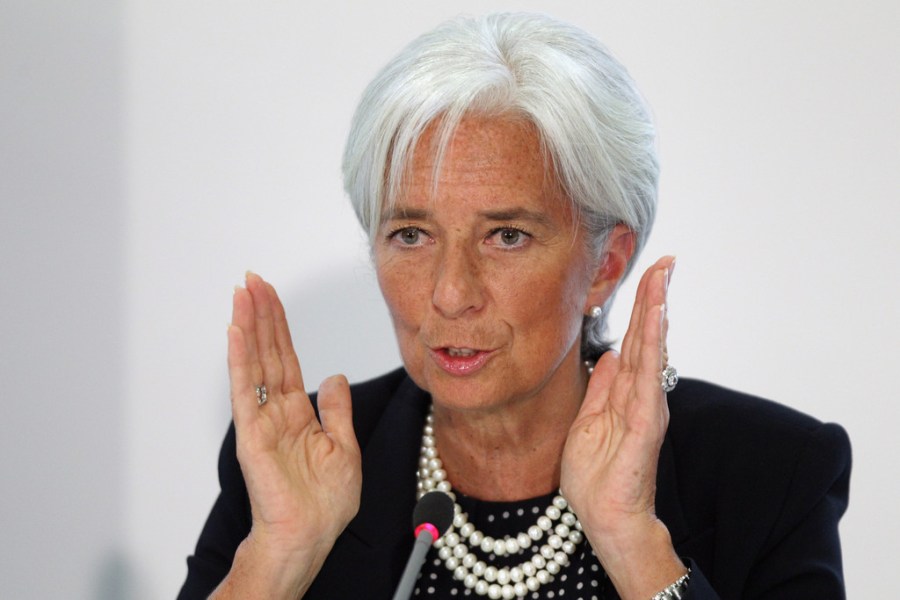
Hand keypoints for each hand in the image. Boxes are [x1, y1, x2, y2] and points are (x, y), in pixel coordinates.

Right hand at [221, 273, 361, 595]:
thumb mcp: (344, 446)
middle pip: (268, 353)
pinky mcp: (251, 435)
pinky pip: (245, 391)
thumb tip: (336, 376)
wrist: (310, 536)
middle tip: (252, 279)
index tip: (271, 295)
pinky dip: (239, 361)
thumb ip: (337, 409)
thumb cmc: (325, 503)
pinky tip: (236, 333)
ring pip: (254, 363)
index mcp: (299, 413)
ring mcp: (262, 421)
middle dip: (261, 315)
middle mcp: (277, 412)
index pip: (287, 358)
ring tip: (242, 293)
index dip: (280, 326)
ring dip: (248, 327)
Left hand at [560, 256, 684, 598]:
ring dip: (656, 311)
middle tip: (666, 260)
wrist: (604, 516)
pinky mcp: (645, 422)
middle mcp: (642, 394)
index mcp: (627, 392)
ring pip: (653, 349)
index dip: (643, 307)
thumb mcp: (589, 420)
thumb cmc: (597, 475)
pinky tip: (656, 319)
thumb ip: (601, 387)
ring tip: (662, 277)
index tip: (652, 272)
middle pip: (650, 336)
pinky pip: (649, 376)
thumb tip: (610, 354)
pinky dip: (653, 346)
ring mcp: (646, 406)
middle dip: (656, 296)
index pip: (637, 340)